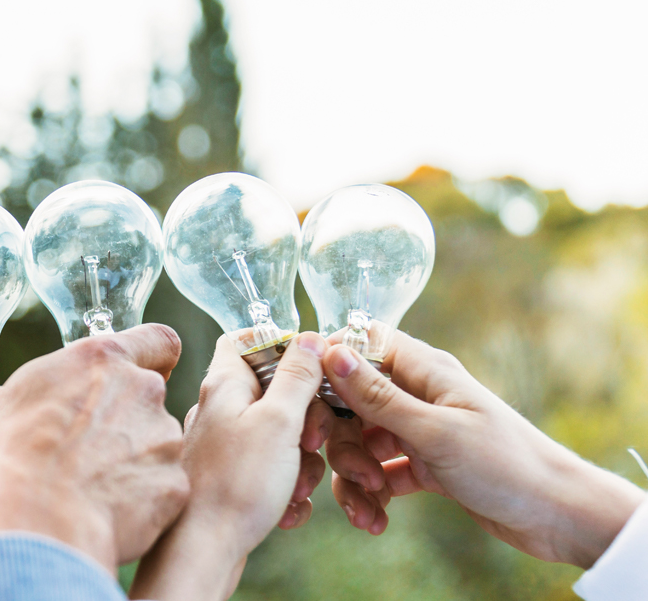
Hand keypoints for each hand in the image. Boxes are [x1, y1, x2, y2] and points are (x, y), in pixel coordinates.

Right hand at [0, 324, 189, 573]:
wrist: (32, 527)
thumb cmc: (4, 463)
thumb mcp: (1, 407)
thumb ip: (38, 392)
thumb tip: (34, 403)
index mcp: (100, 360)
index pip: (157, 339)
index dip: (152, 358)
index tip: (135, 376)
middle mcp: (143, 390)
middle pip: (150, 397)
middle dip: (127, 418)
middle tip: (87, 450)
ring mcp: (165, 438)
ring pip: (158, 443)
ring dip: (134, 459)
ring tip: (90, 488)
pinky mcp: (174, 484)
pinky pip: (161, 486)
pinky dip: (141, 498)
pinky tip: (105, 512)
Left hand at [130, 332, 332, 600]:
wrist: (202, 552)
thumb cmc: (235, 485)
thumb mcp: (278, 421)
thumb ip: (296, 377)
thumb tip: (308, 337)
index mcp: (224, 384)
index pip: (246, 340)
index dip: (280, 347)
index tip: (309, 369)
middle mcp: (219, 409)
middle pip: (274, 391)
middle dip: (305, 418)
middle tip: (308, 442)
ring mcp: (222, 445)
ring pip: (278, 435)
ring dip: (300, 460)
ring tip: (294, 485)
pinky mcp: (229, 477)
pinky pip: (270, 469)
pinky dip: (285, 487)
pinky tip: (285, 507)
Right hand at [322, 331, 645, 567]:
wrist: (556, 515)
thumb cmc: (505, 463)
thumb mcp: (434, 431)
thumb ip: (378, 396)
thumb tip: (332, 353)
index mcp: (424, 370)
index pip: (362, 346)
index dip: (330, 368)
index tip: (310, 403)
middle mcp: (418, 394)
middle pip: (352, 402)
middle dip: (343, 441)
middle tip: (359, 474)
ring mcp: (419, 430)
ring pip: (362, 442)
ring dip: (356, 476)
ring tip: (370, 508)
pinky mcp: (424, 464)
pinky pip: (380, 471)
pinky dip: (372, 495)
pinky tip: (376, 519)